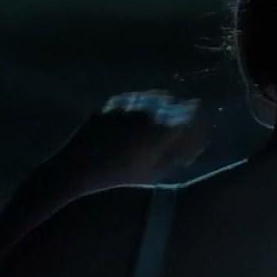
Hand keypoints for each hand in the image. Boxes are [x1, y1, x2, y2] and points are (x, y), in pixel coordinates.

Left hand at [36, 91, 209, 195]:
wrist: (76, 169)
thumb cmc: (119, 178)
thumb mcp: (155, 172)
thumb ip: (181, 152)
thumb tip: (199, 138)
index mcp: (161, 127)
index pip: (192, 111)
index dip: (196, 121)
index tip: (196, 131)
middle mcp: (147, 110)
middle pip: (174, 102)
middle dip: (179, 113)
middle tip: (177, 131)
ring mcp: (127, 103)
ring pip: (155, 97)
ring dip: (160, 108)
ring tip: (155, 130)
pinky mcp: (111, 102)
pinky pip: (135, 99)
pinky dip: (140, 108)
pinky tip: (135, 126)